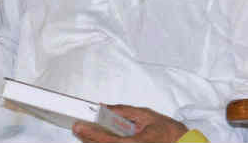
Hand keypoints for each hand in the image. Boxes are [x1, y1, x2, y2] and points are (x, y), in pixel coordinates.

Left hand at [73, 105, 187, 142]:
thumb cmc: (169, 132)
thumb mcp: (145, 115)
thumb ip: (123, 111)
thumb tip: (104, 107)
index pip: (108, 141)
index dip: (92, 134)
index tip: (79, 127)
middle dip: (88, 138)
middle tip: (78, 128)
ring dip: (94, 142)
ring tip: (84, 133)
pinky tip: (97, 139)